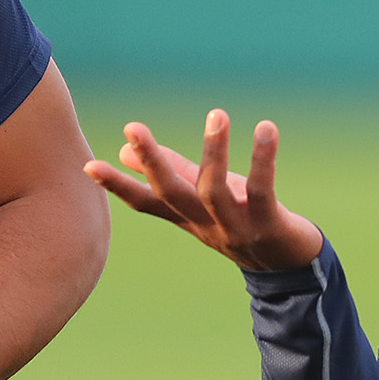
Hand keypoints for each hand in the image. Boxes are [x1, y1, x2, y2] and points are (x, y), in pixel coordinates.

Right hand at [84, 110, 323, 271]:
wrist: (291, 265)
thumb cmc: (243, 221)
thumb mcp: (204, 200)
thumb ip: (172, 173)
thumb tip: (123, 151)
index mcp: (188, 219)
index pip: (146, 203)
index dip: (118, 186)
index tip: (87, 165)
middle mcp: (207, 225)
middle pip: (173, 195)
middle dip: (152, 162)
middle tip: (132, 127)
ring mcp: (237, 228)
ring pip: (215, 191)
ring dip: (214, 152)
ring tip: (217, 114)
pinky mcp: (270, 225)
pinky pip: (262, 190)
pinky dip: (263, 159)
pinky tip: (266, 129)